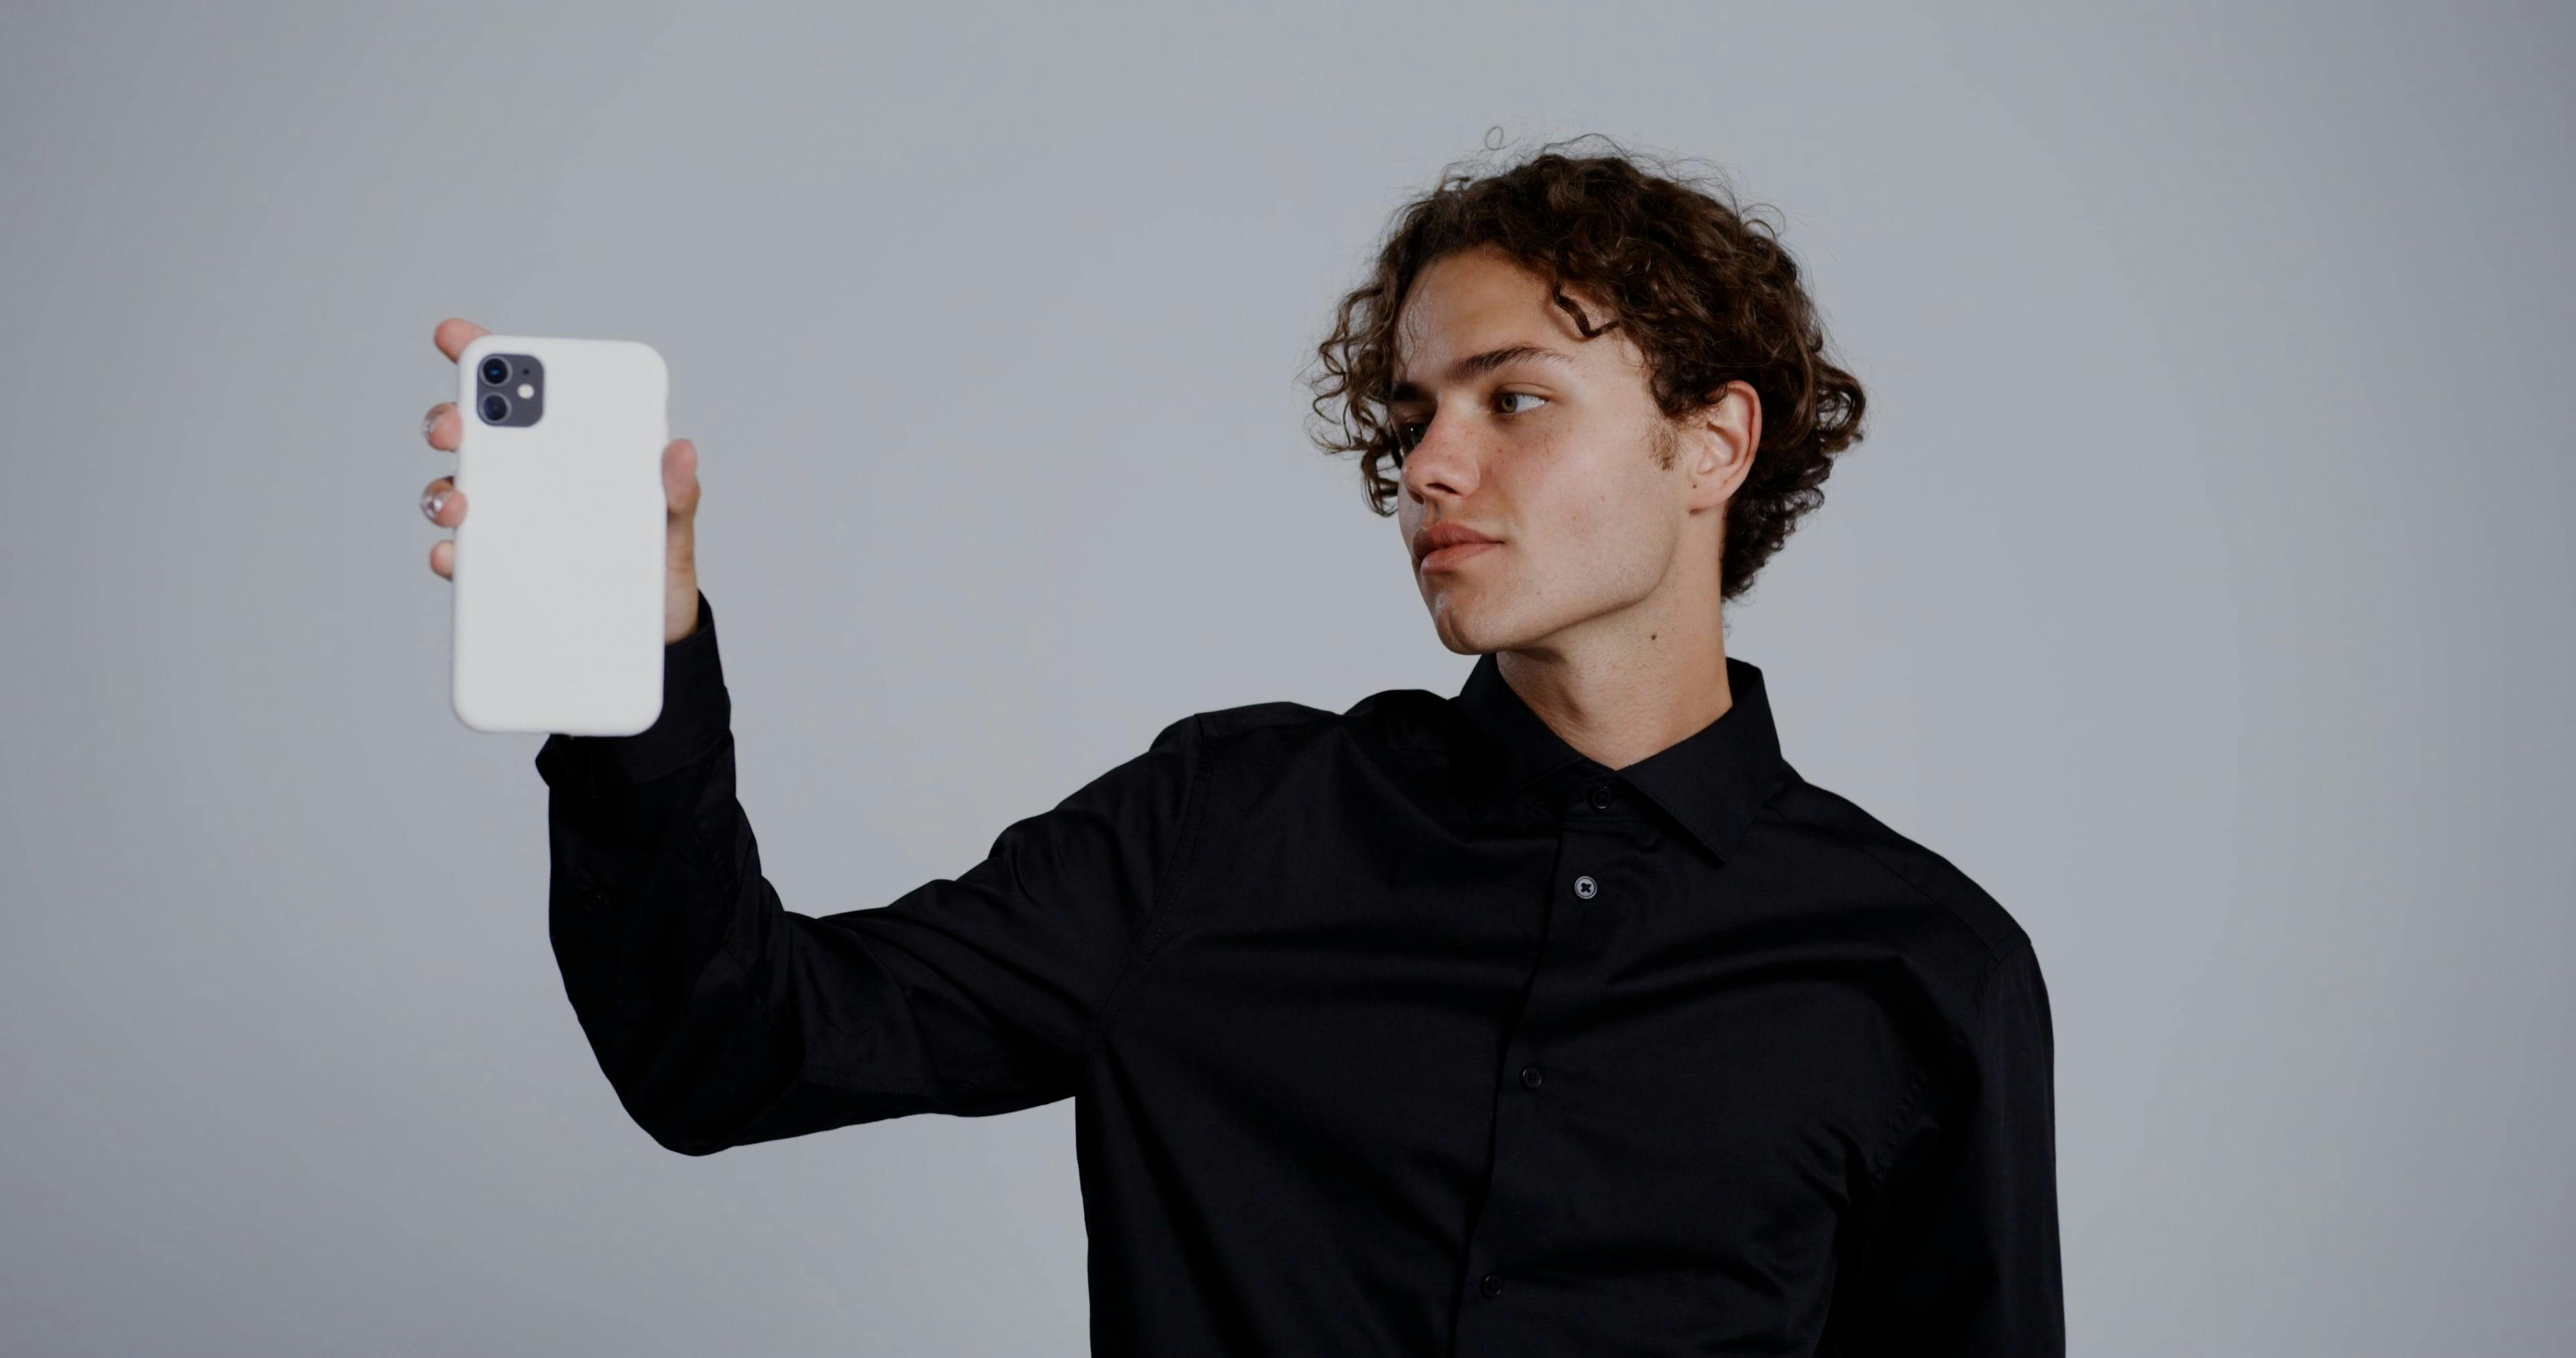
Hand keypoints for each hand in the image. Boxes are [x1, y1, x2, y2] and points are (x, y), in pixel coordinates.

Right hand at [420, 317, 703, 643]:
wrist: (654, 632)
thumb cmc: (658, 563)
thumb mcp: (673, 526)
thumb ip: (677, 491)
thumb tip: (681, 451)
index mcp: (572, 447)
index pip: (525, 393)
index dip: (484, 357)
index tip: (458, 337)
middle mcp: (530, 476)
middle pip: (472, 435)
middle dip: (451, 419)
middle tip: (456, 427)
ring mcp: (509, 521)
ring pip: (455, 490)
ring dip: (444, 490)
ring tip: (461, 504)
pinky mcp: (499, 570)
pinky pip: (462, 556)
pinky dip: (450, 553)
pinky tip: (453, 556)